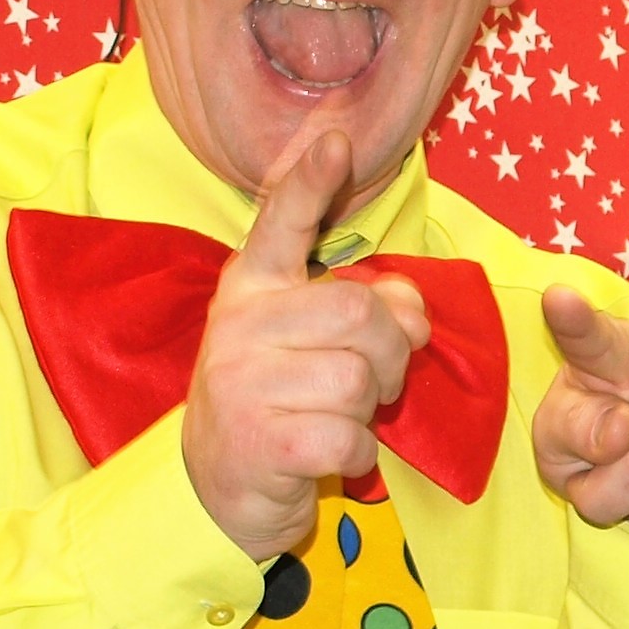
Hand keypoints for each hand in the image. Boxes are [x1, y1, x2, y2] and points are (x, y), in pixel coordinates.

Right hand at [182, 131, 433, 560]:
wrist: (215, 490)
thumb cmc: (278, 405)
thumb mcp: (312, 347)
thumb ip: (366, 310)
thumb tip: (413, 307)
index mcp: (252, 289)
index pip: (281, 221)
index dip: (310, 181)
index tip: (337, 138)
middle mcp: (240, 323)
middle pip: (361, 314)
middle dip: (391, 355)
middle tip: (372, 383)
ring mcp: (242, 381)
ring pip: (360, 379)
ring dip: (368, 410)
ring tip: (332, 418)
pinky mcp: (258, 439)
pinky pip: (350, 435)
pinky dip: (355, 454)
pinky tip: (325, 455)